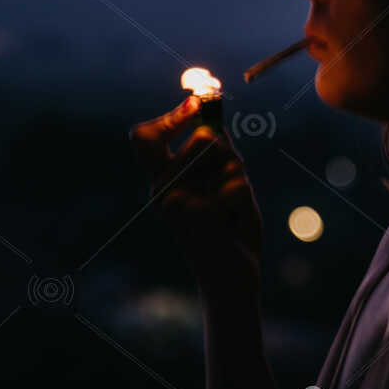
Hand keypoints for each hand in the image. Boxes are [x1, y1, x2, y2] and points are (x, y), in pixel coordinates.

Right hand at [130, 94, 262, 293]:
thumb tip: (213, 113)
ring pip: (225, 158)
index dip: (170, 117)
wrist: (231, 280)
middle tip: (228, 185)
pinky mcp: (197, 215)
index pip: (144, 138)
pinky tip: (232, 226)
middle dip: (228, 155)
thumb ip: (216, 150)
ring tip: (230, 208)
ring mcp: (176, 202)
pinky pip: (237, 185)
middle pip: (203, 139)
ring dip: (238, 178)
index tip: (195, 108)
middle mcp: (162, 191)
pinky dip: (244, 202)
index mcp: (162, 181)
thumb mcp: (223, 182)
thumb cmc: (228, 230)